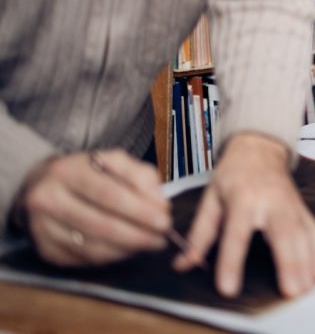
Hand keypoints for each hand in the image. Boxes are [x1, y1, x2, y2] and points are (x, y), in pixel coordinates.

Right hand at [19, 150, 170, 265]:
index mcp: (67, 171)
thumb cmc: (90, 173)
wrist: (46, 184)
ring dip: (127, 249)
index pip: (107, 194)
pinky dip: (111, 257)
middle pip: (99, 224)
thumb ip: (141, 176)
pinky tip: (128, 249)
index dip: (139, 210)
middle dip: (136, 235)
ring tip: (150, 243)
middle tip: (162, 238)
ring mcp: (43, 227)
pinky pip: (84, 259)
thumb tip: (159, 203)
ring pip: (92, 247)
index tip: (164, 221)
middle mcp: (47, 199)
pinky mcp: (46, 249)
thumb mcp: (116, 161)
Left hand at [174, 133, 314, 297]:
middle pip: (282, 234)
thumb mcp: (210, 200)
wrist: (259, 148)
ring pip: (303, 235)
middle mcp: (271, 202)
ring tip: (306, 289)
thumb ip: (199, 235)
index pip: (236, 234)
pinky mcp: (303, 210)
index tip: (229, 289)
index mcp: (242, 199)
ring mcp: (291, 206)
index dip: (232, 262)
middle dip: (288, 264)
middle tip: (290, 291)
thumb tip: (181, 265)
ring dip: (307, 263)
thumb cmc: (232, 175)